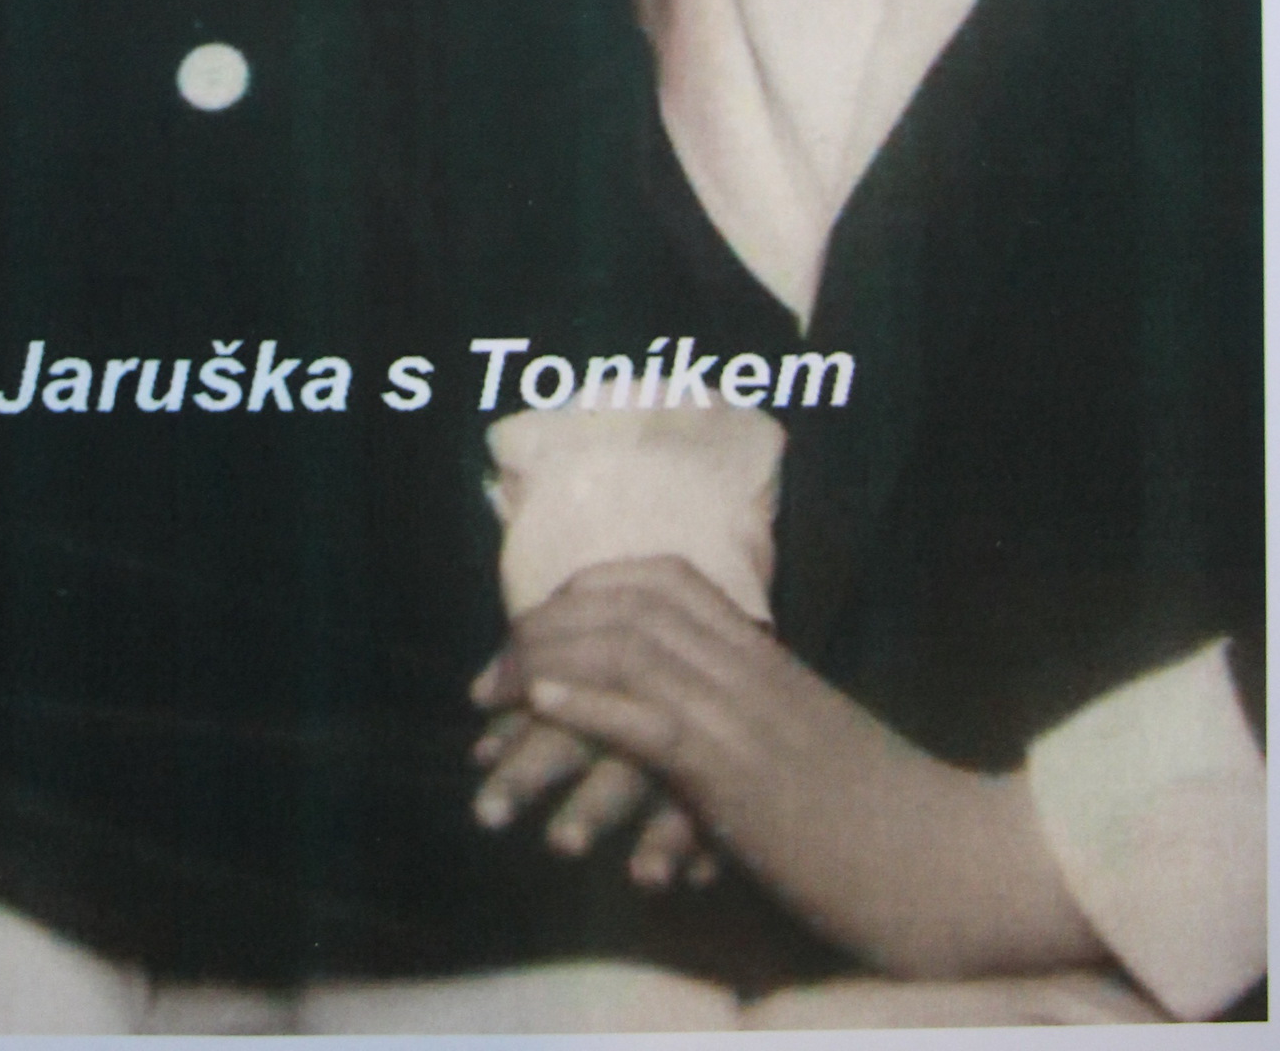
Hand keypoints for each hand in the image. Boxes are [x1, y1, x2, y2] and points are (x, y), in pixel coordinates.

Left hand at [503, 556, 1102, 980]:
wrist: (960, 866)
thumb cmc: (886, 824)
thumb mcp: (807, 751)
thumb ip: (748, 720)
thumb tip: (685, 731)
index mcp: (764, 656)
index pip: (655, 579)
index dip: (578, 595)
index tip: (529, 638)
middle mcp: (750, 668)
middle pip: (624, 604)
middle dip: (539, 630)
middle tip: (485, 688)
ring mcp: (748, 715)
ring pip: (625, 650)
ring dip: (542, 670)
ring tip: (492, 701)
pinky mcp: (745, 776)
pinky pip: (654, 719)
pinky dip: (589, 701)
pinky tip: (543, 703)